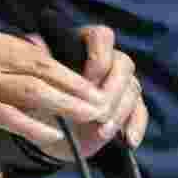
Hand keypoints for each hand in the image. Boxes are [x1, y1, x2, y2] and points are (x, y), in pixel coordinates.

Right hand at [0, 22, 126, 157]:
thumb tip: (14, 61)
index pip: (32, 53)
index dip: (63, 69)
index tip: (85, 83)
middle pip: (40, 68)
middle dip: (75, 85)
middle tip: (102, 101)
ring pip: (30, 89)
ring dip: (65, 104)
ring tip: (90, 117)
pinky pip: (5, 113)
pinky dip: (32, 123)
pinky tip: (52, 134)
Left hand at [27, 24, 146, 160]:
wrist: (47, 129)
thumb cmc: (40, 96)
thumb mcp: (36, 79)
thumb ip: (40, 60)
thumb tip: (35, 39)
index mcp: (84, 45)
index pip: (102, 36)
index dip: (99, 58)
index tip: (86, 82)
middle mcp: (107, 59)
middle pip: (123, 63)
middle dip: (111, 91)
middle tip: (96, 113)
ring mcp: (120, 83)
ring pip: (133, 88)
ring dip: (119, 112)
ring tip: (101, 131)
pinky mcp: (128, 107)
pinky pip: (141, 111)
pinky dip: (136, 125)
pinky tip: (129, 140)